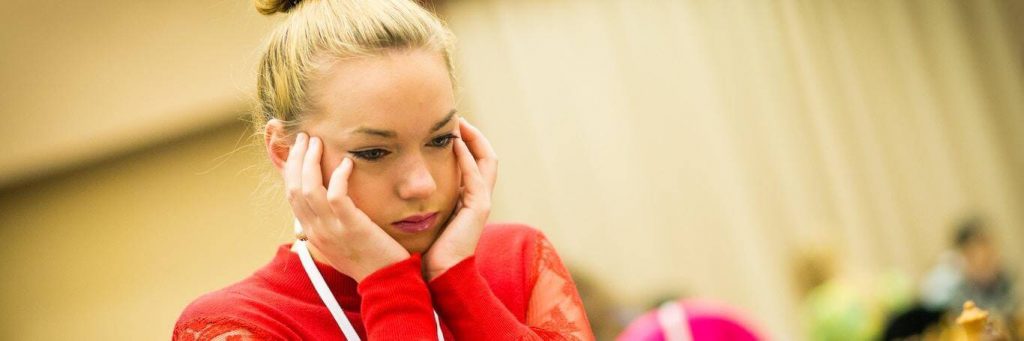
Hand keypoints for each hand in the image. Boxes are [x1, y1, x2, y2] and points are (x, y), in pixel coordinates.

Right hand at [285, 132, 409, 281]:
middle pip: (294, 188)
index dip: (291, 169)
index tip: (298, 149)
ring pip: (309, 189)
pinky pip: (336, 196)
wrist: (386, 282)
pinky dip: (339, 176)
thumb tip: (329, 202)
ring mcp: (331, 229)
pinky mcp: (351, 227)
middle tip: (305, 136)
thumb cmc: (369, 259)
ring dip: (312, 161)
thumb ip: (331, 222)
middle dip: (297, 158)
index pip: (291, 195)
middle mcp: (316, 230)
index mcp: (312, 232)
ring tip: (318, 142)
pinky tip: (348, 162)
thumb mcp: (341, 240)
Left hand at [424, 118, 497, 279]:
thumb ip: (418, 200)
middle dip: (474, 135)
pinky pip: (476, 173)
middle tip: (457, 117)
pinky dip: (466, 156)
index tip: (447, 128)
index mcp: (467, 200)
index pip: (473, 163)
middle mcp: (479, 197)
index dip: (465, 143)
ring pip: (486, 160)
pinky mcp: (479, 206)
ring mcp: (482, 201)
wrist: (438, 274)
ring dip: (473, 138)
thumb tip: (395, 184)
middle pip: (486, 157)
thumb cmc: (426, 249)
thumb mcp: (423, 218)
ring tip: (458, 122)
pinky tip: (453, 142)